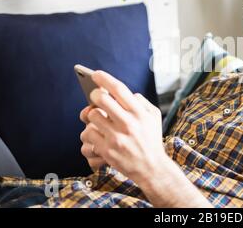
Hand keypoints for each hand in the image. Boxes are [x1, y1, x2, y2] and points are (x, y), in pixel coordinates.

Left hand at [79, 70, 166, 186]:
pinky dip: (89, 133)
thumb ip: (141, 101)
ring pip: (92, 116)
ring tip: (98, 120)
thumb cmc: (151, 139)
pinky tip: (96, 135)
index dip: (105, 79)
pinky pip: (88, 134)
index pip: (119, 89)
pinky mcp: (107, 151)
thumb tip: (126, 93)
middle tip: (95, 97)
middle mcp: (128, 123)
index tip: (96, 74)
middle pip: (101, 99)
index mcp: (139, 113)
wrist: (152, 168)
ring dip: (92, 116)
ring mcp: (117, 138)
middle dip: (95, 95)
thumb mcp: (154, 116)